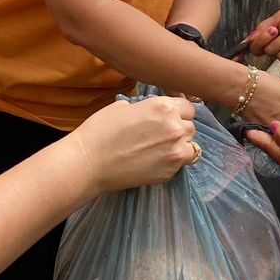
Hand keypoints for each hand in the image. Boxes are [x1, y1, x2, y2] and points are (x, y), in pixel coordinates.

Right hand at [72, 96, 197, 192]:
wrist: (89, 163)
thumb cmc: (100, 131)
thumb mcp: (123, 106)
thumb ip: (146, 107)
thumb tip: (151, 113)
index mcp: (164, 107)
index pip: (188, 107)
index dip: (178, 111)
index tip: (169, 116)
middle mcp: (175, 128)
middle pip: (190, 126)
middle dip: (179, 128)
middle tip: (161, 133)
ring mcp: (174, 153)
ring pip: (190, 146)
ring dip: (180, 146)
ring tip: (161, 148)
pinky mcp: (168, 173)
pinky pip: (180, 164)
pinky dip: (172, 162)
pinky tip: (154, 160)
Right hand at [247, 8, 279, 63]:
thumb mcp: (278, 17)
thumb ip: (262, 28)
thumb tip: (249, 37)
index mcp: (269, 34)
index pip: (253, 42)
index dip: (250, 42)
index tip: (251, 40)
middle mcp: (273, 44)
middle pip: (257, 48)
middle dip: (265, 38)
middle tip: (275, 30)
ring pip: (270, 51)